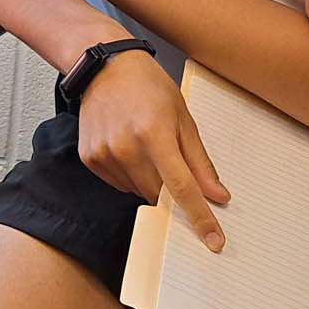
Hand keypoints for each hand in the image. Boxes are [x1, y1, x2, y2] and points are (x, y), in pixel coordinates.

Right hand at [76, 51, 230, 250]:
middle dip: (172, 191)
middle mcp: (126, 147)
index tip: (214, 241)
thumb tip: (218, 196)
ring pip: (139, 192)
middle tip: (171, 163)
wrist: (105, 68)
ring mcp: (104, 154)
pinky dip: (130, 175)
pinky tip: (128, 147)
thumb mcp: (183, 118)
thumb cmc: (149, 87)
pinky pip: (119, 184)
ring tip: (145, 145)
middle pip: (159, 194)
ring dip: (150, 181)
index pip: (182, 187)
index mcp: (154, 134)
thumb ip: (200, 161)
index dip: (200, 217)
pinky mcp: (90, 158)